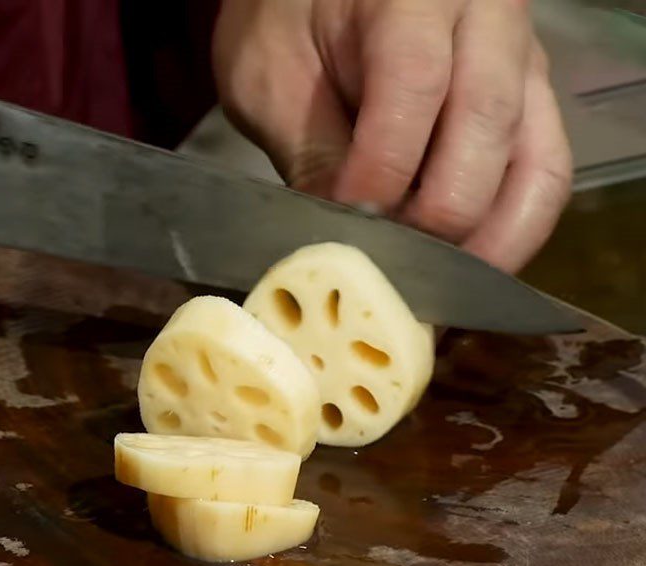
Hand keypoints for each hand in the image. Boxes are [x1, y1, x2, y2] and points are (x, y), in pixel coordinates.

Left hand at [213, 0, 572, 272]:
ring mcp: (522, 64)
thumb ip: (311, 155)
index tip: (349, 228)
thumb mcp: (273, 80)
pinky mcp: (531, 104)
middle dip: (441, 217)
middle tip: (395, 271)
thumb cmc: (287, 24)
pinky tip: (463, 264)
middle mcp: (488, 18)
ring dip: (493, 241)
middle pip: (490, 128)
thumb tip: (346, 247)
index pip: (416, 86)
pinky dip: (509, 230)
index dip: (383, 171)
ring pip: (540, 164)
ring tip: (439, 287)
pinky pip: (543, 176)